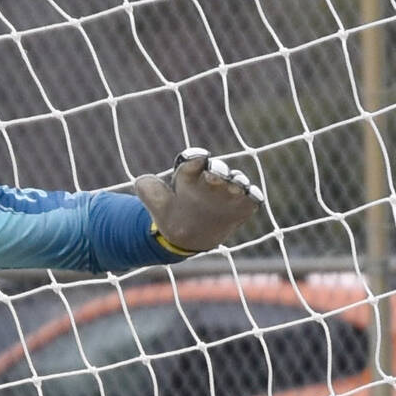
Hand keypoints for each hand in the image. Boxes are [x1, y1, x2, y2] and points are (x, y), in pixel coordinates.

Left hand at [131, 147, 264, 256]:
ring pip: (237, 181)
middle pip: (218, 170)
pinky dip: (253, 196)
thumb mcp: (158, 205)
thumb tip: (142, 181)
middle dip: (218, 170)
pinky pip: (251, 199)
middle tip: (215, 174)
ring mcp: (229, 192)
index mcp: (191, 175)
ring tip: (236, 184)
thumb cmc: (172, 214)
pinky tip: (252, 197)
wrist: (188, 235)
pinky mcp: (241, 206)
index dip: (194, 160)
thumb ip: (150, 192)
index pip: (192, 163)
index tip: (195, 160)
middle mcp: (212, 179)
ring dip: (238, 181)